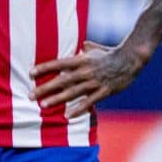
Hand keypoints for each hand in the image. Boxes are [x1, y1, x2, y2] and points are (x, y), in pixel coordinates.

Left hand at [31, 39, 145, 118]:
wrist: (132, 59)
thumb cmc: (111, 53)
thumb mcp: (95, 49)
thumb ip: (84, 48)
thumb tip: (79, 45)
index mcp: (81, 60)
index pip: (58, 64)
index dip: (44, 68)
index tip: (30, 73)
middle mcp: (85, 71)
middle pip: (62, 80)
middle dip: (45, 88)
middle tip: (30, 96)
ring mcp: (95, 81)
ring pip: (73, 92)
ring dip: (57, 99)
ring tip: (43, 105)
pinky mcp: (104, 91)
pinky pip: (89, 101)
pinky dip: (78, 109)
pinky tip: (67, 116)